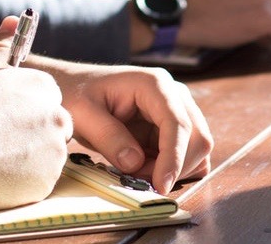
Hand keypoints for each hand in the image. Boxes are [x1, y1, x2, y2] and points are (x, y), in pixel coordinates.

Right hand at [0, 16, 72, 210]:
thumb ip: (1, 45)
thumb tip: (13, 19)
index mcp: (44, 87)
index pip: (46, 99)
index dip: (22, 110)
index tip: (1, 118)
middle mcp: (57, 116)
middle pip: (52, 126)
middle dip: (30, 134)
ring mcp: (55, 151)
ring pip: (47, 154)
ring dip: (27, 157)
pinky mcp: (48, 181)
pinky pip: (40, 180)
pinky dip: (23, 180)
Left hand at [26, 58, 213, 193]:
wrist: (73, 87)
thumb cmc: (76, 94)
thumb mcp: (83, 114)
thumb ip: (109, 137)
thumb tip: (135, 163)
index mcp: (154, 84)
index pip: (178, 123)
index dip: (174, 157)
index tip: (161, 185)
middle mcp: (174, 94)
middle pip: (197, 137)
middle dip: (175, 167)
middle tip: (139, 180)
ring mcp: (176, 110)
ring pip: (197, 149)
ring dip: (173, 170)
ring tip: (136, 171)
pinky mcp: (172, 127)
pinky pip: (187, 154)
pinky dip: (173, 169)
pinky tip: (146, 169)